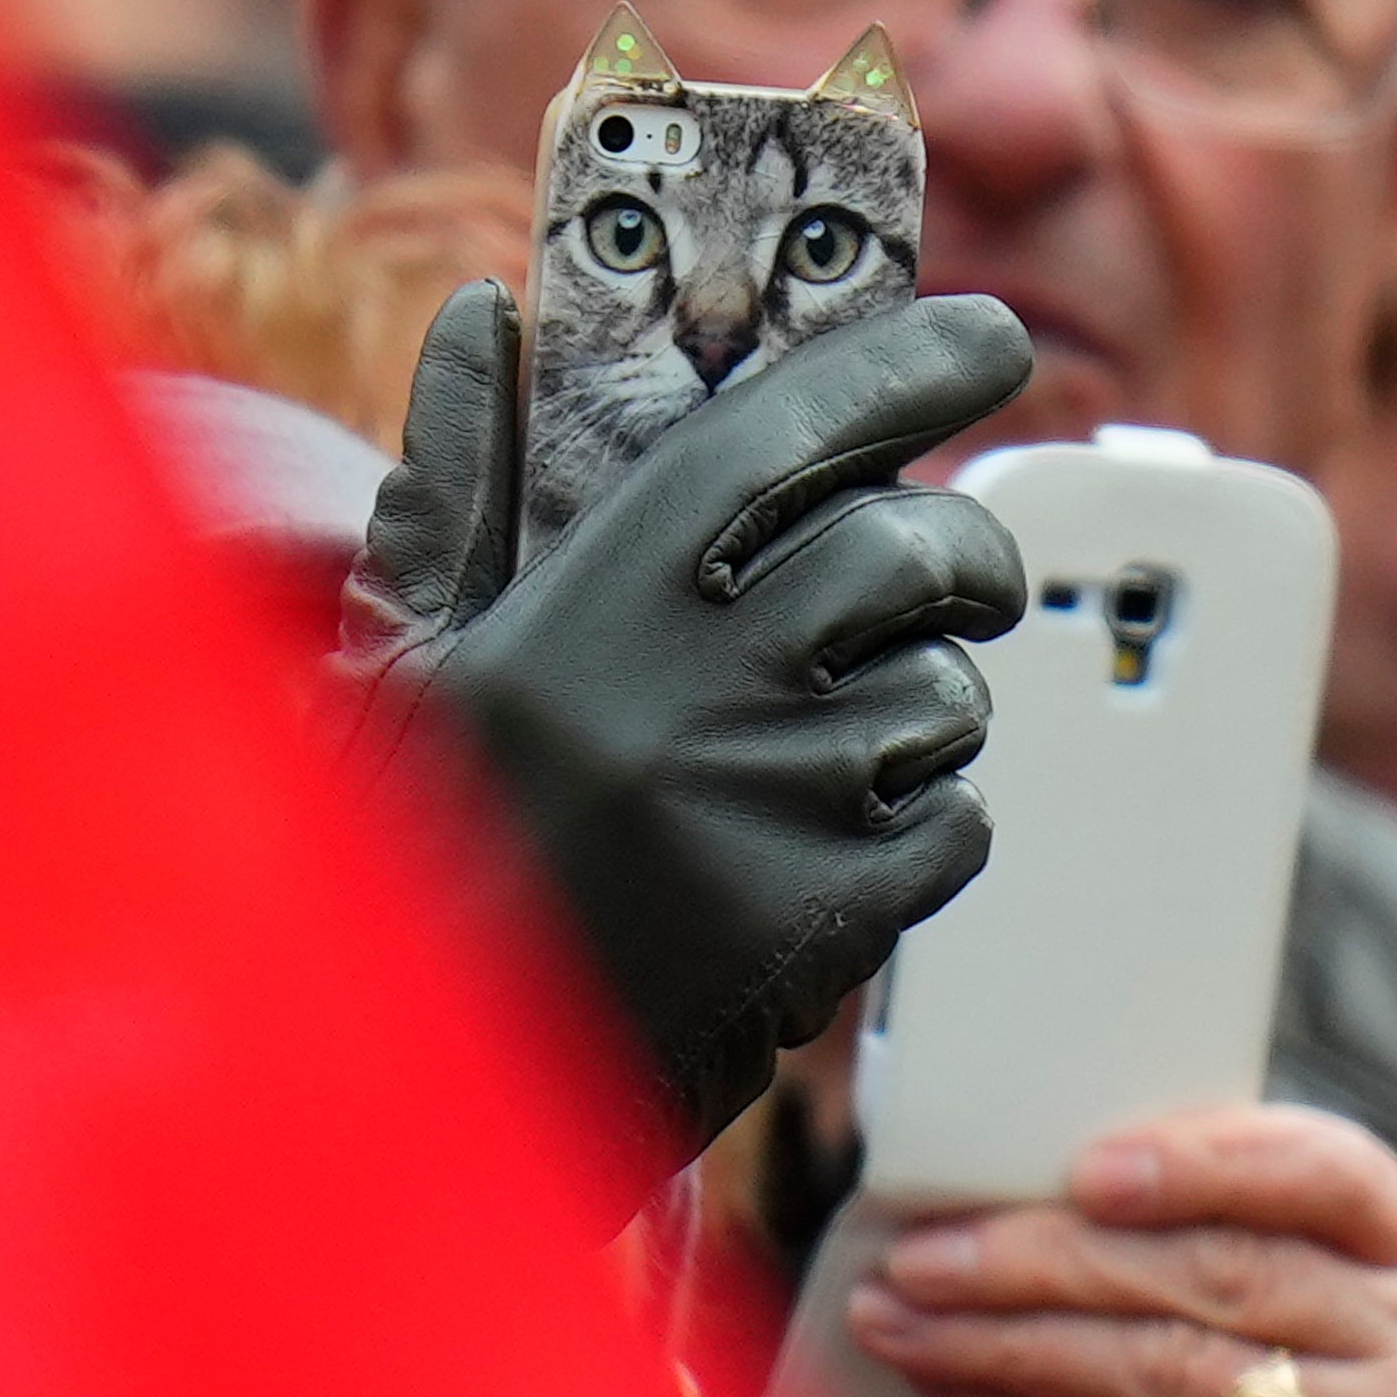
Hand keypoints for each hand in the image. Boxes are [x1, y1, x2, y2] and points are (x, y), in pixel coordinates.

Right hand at [344, 281, 1032, 1151]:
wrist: (440, 1081)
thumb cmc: (422, 849)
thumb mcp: (407, 652)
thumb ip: (460, 477)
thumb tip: (484, 315)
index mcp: (594, 594)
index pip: (783, 431)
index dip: (903, 365)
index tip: (989, 337)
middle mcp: (692, 680)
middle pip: (908, 548)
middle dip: (959, 550)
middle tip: (947, 570)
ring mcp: (770, 799)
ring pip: (945, 696)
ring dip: (923, 707)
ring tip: (826, 753)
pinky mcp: (828, 915)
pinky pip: (953, 824)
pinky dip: (923, 830)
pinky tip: (825, 855)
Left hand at [853, 1108, 1396, 1396]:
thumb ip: (1236, 1302)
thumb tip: (1033, 1213)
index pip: (1336, 1171)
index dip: (1207, 1153)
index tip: (1085, 1159)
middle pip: (1214, 1266)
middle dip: (1046, 1248)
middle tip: (925, 1244)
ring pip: (1158, 1361)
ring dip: (1004, 1332)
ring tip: (901, 1311)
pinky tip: (947, 1391)